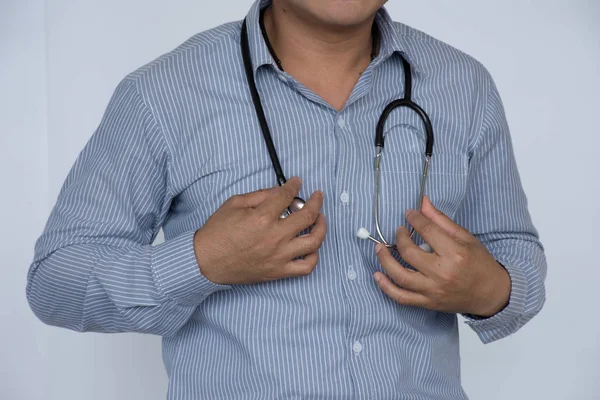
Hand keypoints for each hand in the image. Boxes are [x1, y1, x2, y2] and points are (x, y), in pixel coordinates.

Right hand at [193, 177, 326, 284]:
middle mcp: (274, 237)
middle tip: (317, 197)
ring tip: (320, 220)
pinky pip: (306, 267)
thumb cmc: (217, 233)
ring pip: (313, 241)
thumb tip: (279, 191)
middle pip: (307, 216)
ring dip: (321, 227)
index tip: (297, 182)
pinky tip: (312, 247)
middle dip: (316, 202)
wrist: (206, 262)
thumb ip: (260, 195)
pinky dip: (314, 256)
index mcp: (262, 218)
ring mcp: (279, 256)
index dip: (295, 185)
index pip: (287, 196)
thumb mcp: (234, 204)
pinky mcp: (278, 271)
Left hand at [374, 196, 510, 316]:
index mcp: (455, 253)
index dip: (414, 219)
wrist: (491, 294)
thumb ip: (440, 220)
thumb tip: (422, 202)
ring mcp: (433, 290)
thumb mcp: (465, 237)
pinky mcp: (428, 303)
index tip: (408, 214)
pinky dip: (386, 287)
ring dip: (384, 260)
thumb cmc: (479, 263)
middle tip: (399, 231)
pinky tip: (378, 275)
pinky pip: (401, 297)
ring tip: (379, 248)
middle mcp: (442, 273)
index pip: (427, 231)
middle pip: (409, 252)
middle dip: (399, 238)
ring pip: (400, 276)